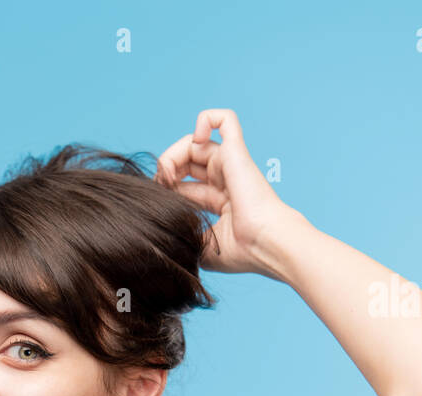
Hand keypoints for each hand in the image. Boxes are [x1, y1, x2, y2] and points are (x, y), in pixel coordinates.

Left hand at [155, 109, 299, 277]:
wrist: (265, 245)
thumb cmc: (241, 251)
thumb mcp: (201, 245)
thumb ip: (183, 232)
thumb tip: (161, 229)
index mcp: (220, 200)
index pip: (183, 185)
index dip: (165, 190)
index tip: (156, 204)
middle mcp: (225, 178)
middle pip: (185, 162)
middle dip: (166, 171)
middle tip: (159, 187)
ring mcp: (230, 163)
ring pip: (194, 141)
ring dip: (172, 154)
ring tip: (167, 172)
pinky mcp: (235, 152)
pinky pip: (224, 119)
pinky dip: (206, 118)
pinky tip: (196, 137)